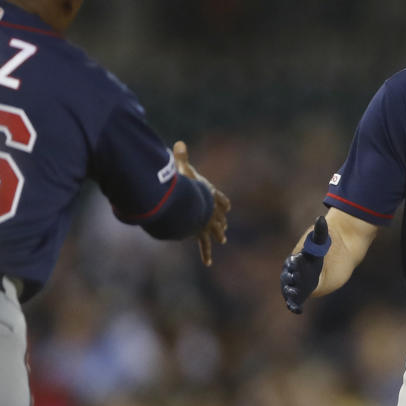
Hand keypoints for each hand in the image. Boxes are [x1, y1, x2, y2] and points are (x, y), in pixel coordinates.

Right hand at [174, 140, 229, 265]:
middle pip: (218, 215)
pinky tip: (208, 262)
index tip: (227, 208)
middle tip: (225, 226)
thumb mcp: (183, 170)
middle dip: (221, 220)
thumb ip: (180, 158)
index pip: (220, 199)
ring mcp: (208, 223)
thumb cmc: (186, 187)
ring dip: (218, 234)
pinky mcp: (202, 233)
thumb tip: (178, 143)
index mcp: (210, 195)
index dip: (222, 203)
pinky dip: (206, 253)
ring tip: (222, 239)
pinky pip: (205, 245)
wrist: (191, 205)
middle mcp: (211, 210)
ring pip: (215, 230)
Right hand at [281, 216, 330, 313]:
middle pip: (290, 276)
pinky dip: (294, 305)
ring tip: (294, 295)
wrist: (337, 256)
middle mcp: (294, 272)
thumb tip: (320, 219)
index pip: (294, 262)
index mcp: (296, 258)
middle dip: (292, 278)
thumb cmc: (326, 247)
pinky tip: (297, 309)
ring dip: (291, 293)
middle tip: (296, 278)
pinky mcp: (305, 293)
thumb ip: (320, 231)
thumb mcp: (323, 239)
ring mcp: (298, 283)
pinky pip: (296, 300)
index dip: (296, 263)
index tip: (299, 260)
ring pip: (291, 289)